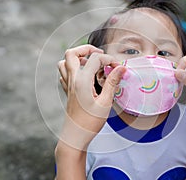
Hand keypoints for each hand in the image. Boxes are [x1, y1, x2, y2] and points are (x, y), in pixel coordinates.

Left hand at [55, 45, 125, 179]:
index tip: (118, 68)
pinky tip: (83, 76)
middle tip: (100, 55)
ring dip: (77, 58)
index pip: (95, 58)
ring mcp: (68, 86)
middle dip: (86, 49)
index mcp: (82, 81)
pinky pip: (64, 74)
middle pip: (72, 53)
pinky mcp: (68, 92)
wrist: (75, 137)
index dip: (109, 59)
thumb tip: (121, 68)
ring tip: (90, 63)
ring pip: (64, 62)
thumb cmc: (90, 123)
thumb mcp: (105, 103)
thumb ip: (112, 83)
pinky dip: (72, 69)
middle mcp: (72, 80)